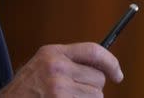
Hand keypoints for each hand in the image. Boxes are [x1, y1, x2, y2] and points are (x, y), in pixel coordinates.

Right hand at [0, 42, 122, 96]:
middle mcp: (57, 67)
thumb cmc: (26, 89)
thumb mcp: (43, 65)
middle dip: (92, 87)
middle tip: (73, 92)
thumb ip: (69, 62)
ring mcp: (59, 88)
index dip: (111, 62)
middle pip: (98, 78)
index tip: (117, 74)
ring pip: (96, 96)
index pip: (94, 51)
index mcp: (54, 53)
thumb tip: (103, 67)